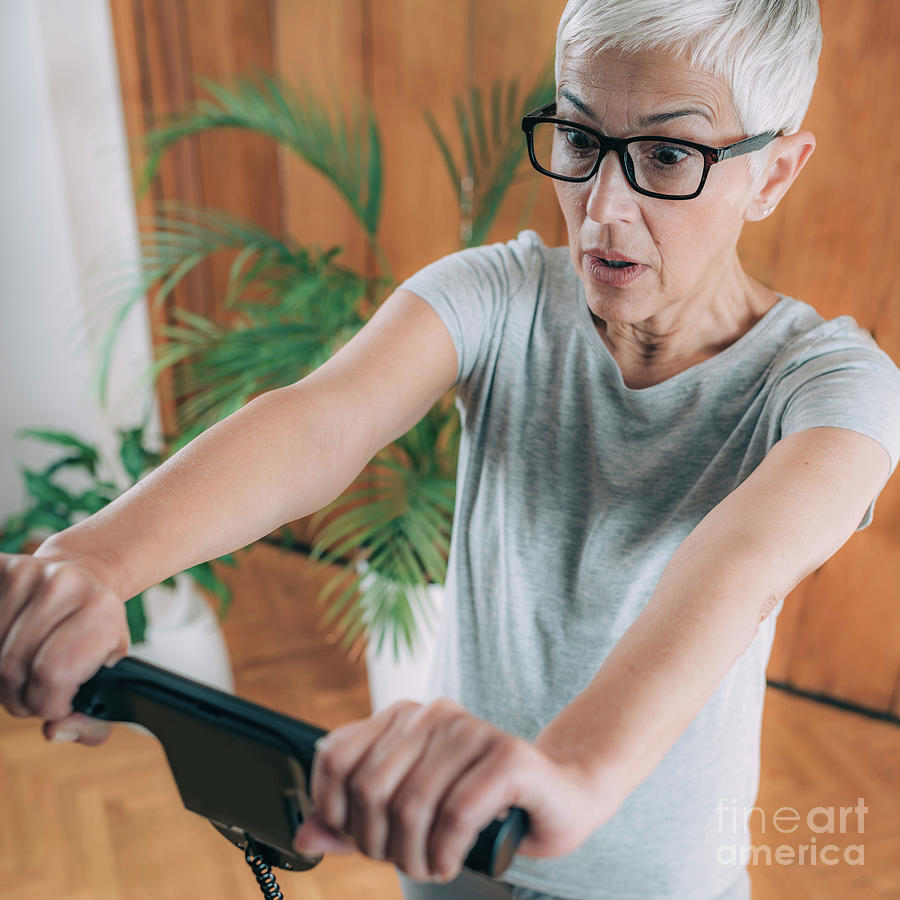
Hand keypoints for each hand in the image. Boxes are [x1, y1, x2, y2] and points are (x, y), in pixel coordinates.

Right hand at [0, 551, 129, 744]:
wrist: (87, 575)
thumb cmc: (96, 628)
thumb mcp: (110, 669)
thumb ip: (93, 718)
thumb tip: (56, 731)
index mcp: (102, 609)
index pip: (53, 675)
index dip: (46, 703)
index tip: (54, 704)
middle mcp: (65, 584)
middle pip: (12, 668)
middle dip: (18, 696)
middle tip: (33, 691)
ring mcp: (29, 572)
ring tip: (23, 669)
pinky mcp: (0, 567)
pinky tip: (9, 645)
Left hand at [292, 697, 621, 882]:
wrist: (558, 795)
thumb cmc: (479, 806)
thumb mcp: (408, 814)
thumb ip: (355, 821)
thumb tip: (306, 835)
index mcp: (402, 716)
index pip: (336, 755)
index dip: (332, 808)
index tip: (356, 838)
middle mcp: (434, 714)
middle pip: (372, 788)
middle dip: (378, 843)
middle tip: (404, 862)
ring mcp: (472, 730)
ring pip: (412, 804)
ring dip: (414, 856)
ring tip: (430, 867)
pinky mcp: (507, 755)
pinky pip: (456, 812)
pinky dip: (445, 852)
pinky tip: (451, 862)